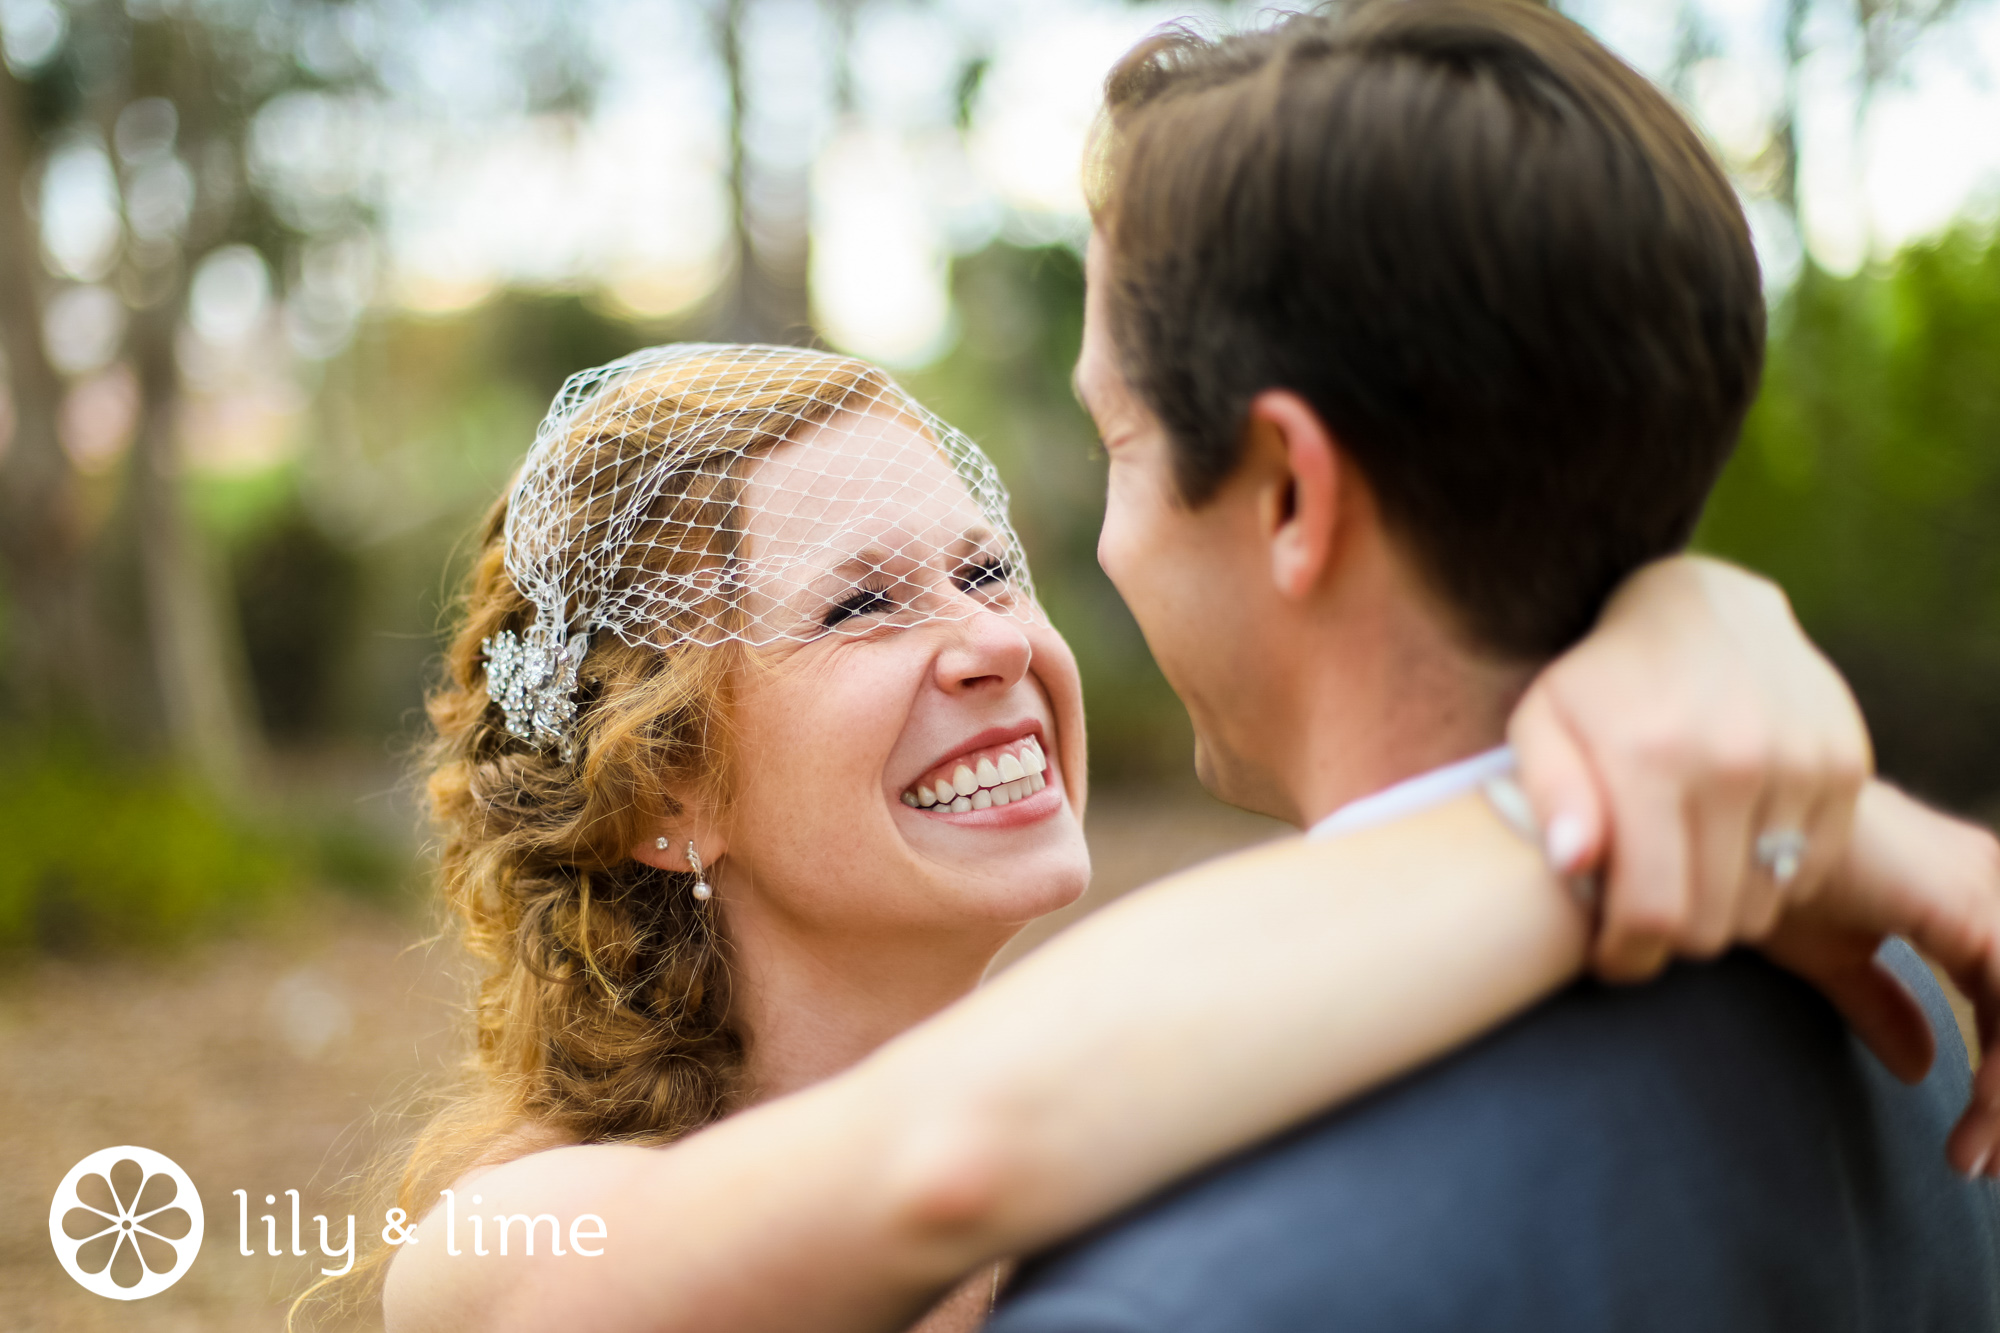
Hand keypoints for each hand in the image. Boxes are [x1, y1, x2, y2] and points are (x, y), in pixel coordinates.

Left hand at [1509, 555, 1870, 981]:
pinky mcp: (1845, 764)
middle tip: (1646, 911)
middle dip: (1671, 938)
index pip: (1654, 912)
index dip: (1628, 956)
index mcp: (1652, 758)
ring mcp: (1800, 762)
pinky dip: (1771, 874)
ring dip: (1721, 905)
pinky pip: (1810, 870)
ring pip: (1764, 905)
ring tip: (1686, 869)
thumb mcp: (1544, 722)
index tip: (1612, 957)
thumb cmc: (1605, 681)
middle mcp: (1735, 761)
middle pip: (1713, 924)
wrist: (1704, 606)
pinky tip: (1733, 839)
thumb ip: (1548, 796)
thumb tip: (1572, 865)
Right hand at [1761, 782, 1999, 1175]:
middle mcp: (1988, 877)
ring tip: (1976, 1160)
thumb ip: (1880, 1004)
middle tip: (1982, 1166)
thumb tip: (1921, 1067)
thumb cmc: (1751, 880)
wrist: (1710, 845)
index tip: (1973, 1148)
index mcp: (1962, 886)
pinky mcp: (1972, 906)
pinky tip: (1976, 1120)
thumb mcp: (1825, 956)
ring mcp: (1985, 885)